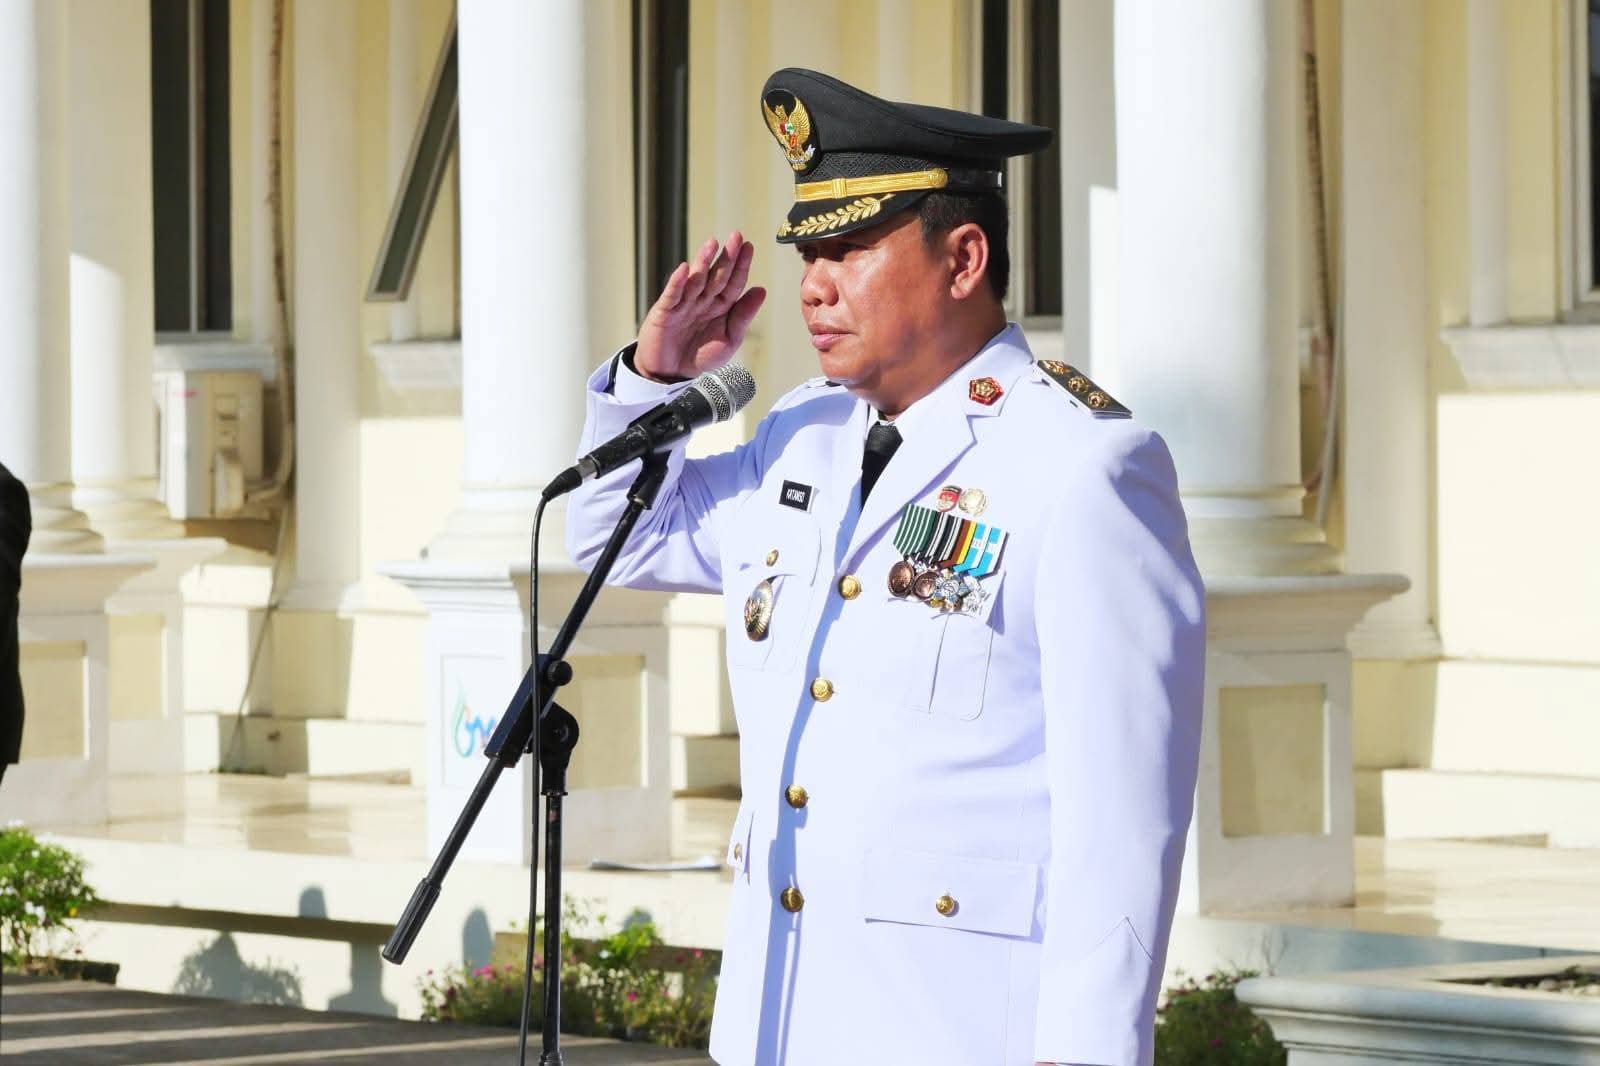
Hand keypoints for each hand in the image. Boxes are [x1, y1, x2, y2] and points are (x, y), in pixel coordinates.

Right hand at [634, 231, 765, 382]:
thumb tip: (761, 290)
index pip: (732, 283)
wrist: (671, 375)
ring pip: (695, 280)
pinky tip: (684, 269)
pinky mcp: (664, 312)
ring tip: (712, 244)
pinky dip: (677, 282)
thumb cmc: (700, 356)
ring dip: (703, 262)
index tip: (749, 247)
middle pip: (716, 276)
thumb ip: (743, 316)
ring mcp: (683, 304)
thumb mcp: (729, 339)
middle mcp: (702, 301)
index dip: (741, 266)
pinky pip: (672, 295)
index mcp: (719, 307)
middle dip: (726, 257)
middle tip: (736, 236)